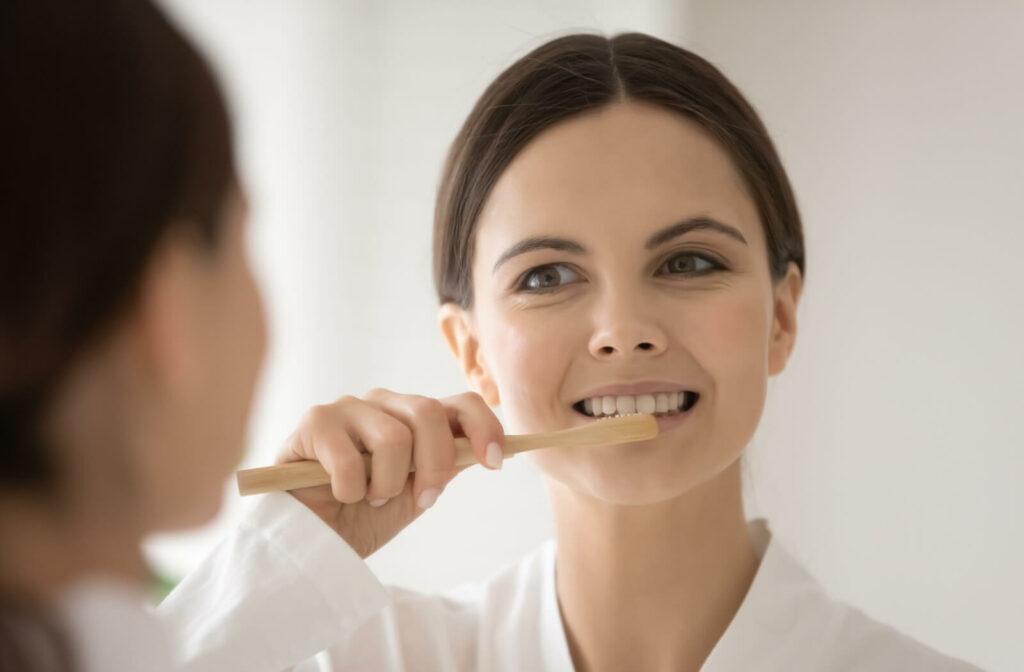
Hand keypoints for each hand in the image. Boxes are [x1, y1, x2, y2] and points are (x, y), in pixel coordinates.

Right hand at [276, 390, 503, 557]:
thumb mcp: (417, 492)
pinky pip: (351, 461)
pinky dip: (351, 491)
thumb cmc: (364, 515)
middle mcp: (384, 403)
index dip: (485, 428)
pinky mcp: (315, 423)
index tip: (496, 463)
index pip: (461, 402)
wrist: (312, 542)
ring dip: (387, 485)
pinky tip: (339, 495)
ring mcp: (348, 407)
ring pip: (393, 438)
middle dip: (434, 465)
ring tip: (369, 498)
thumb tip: (487, 448)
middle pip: (429, 414)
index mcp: (413, 417)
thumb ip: (447, 464)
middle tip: (423, 499)